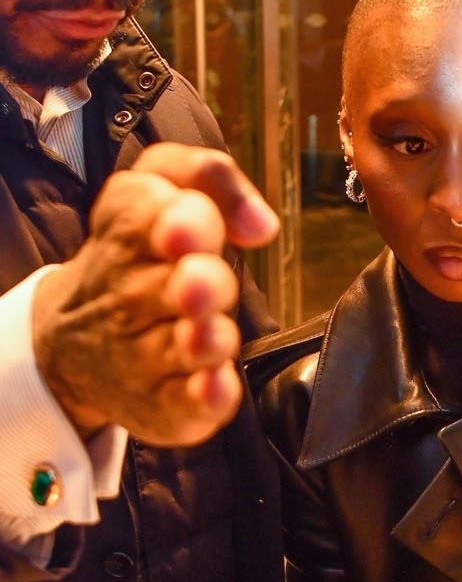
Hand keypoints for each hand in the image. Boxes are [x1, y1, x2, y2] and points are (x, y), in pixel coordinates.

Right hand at [31, 143, 278, 446]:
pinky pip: (186, 403)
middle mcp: (133, 295)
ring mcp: (146, 354)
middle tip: (200, 283)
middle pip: (173, 287)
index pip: (144, 217)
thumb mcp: (160, 187)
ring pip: (182, 348)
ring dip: (203, 340)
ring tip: (211, 334)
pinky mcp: (165, 403)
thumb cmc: (141, 255)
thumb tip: (261, 221)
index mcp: (130, 231)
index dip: (180, 223)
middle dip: (196, 285)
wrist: (81, 343)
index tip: (197, 232)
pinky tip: (216, 387)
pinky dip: (205, 396)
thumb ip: (208, 178)